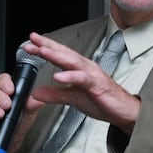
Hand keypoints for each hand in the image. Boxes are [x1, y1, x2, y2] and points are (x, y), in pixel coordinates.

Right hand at [0, 72, 45, 150]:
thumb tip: (37, 100)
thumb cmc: (19, 123)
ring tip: (0, 114)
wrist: (10, 141)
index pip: (4, 79)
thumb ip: (32, 105)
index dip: (6, 83)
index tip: (11, 90)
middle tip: (7, 105)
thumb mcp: (29, 114)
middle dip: (0, 96)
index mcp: (7, 89)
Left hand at [25, 32, 140, 133]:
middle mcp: (86, 67)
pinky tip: (59, 76)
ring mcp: (92, 75)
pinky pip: (83, 79)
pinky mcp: (98, 85)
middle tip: (32, 41)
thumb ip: (55, 94)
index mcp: (79, 69)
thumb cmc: (103, 100)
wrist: (123, 111)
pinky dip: (71, 76)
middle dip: (48, 46)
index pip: (60, 55)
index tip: (29, 43)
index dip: (45, 48)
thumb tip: (36, 93)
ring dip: (57, 56)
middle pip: (64, 53)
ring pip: (73, 62)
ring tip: (42, 51)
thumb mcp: (72, 98)